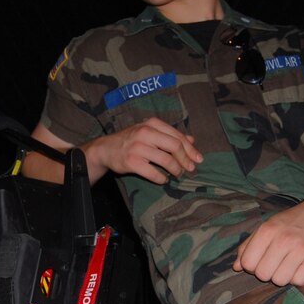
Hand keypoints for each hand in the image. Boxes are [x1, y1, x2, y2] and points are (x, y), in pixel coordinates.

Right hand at [86, 117, 202, 183]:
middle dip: (185, 160)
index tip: (198, 159)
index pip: (177, 136)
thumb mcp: (150, 132)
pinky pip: (153, 172)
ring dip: (175, 170)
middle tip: (189, 169)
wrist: (106, 149)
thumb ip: (170, 135)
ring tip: (177, 174)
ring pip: (166, 160)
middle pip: (175, 146)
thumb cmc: (131, 140)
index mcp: (152, 124)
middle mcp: (145, 133)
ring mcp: (138, 147)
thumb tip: (192, 140)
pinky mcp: (131, 161)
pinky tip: (163, 179)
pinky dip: (161, 178)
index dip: (190, 149)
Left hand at [233, 200, 303, 286]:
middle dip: (267, 272)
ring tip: (287, 264)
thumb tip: (236, 267)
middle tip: (275, 263)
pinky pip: (299, 281)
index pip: (248, 263)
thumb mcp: (265, 227)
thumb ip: (248, 246)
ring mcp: (301, 249)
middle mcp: (283, 239)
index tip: (260, 260)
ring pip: (280, 280)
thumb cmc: (289, 222)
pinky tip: (299, 267)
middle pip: (263, 274)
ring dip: (282, 276)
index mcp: (267, 230)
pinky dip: (298, 278)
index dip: (251, 266)